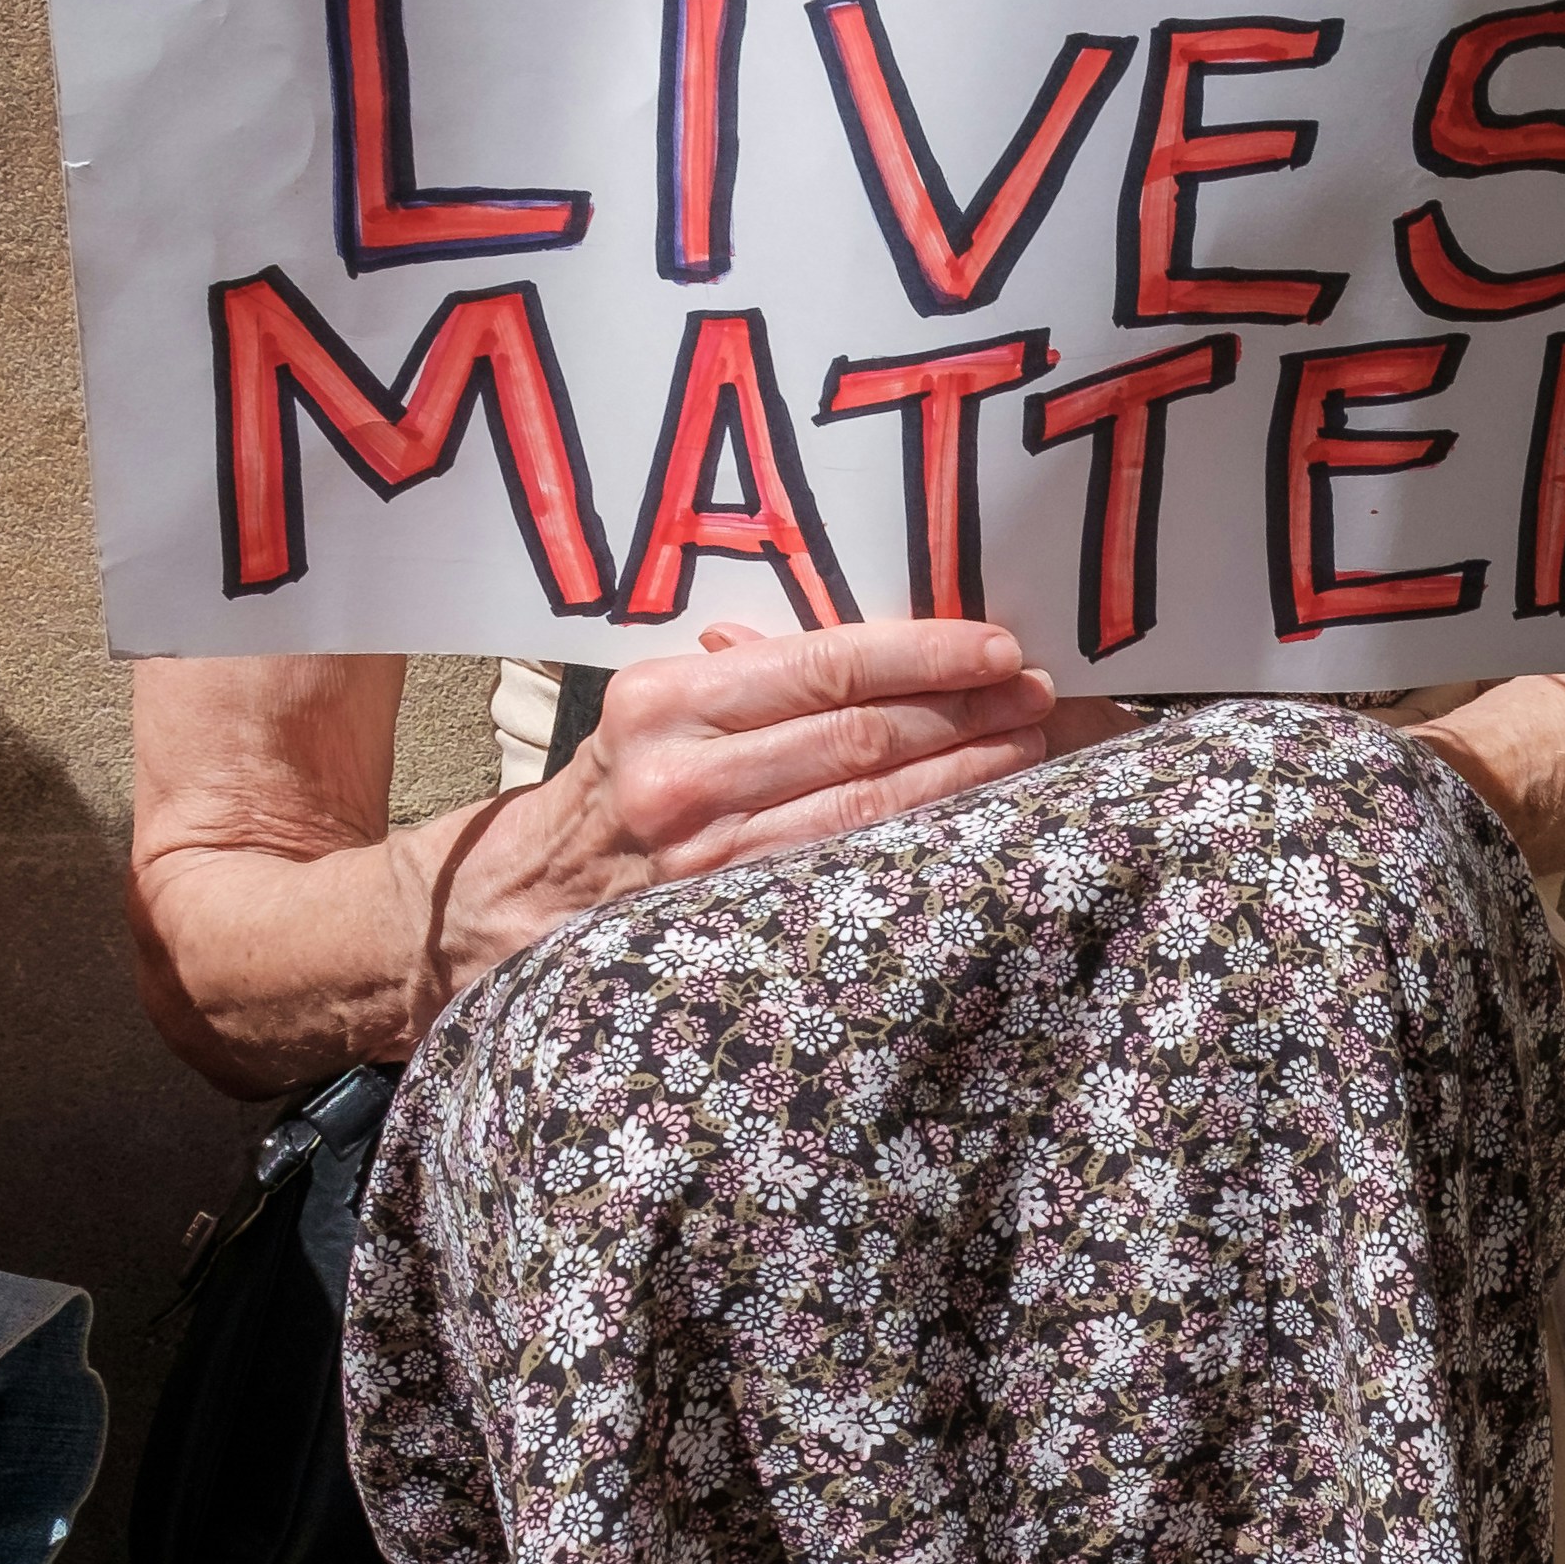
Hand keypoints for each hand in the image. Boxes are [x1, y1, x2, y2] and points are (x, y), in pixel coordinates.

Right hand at [577, 616, 1057, 886]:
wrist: (527, 895)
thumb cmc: (618, 780)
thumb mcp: (660, 707)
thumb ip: (755, 675)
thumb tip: (891, 647)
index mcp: (666, 698)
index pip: (824, 666)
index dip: (924, 656)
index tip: (998, 648)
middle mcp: (681, 774)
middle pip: (858, 735)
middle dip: (962, 711)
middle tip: (1036, 692)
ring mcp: (704, 856)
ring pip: (864, 808)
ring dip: (960, 776)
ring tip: (1026, 746)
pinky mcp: (728, 916)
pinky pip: (843, 866)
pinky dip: (916, 837)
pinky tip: (968, 819)